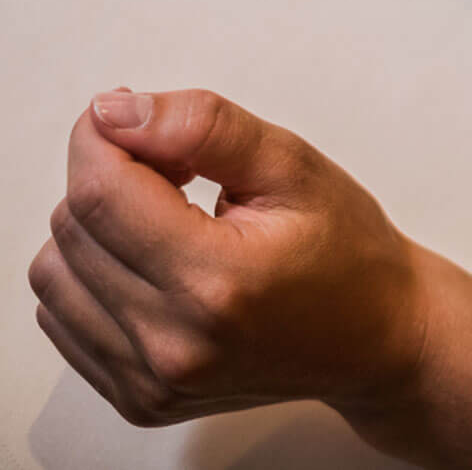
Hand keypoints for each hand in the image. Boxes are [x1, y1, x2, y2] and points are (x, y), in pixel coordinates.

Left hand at [27, 89, 428, 427]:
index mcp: (218, 282)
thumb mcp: (294, 165)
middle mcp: (173, 343)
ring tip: (168, 220)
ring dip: (95, 230)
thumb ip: (205, 127)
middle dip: (111, 178)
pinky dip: (93, 276)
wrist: (377, 337)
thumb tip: (116, 112)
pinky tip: (154, 264)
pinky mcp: (135, 398)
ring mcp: (149, 381)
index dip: (100, 138)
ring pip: (54, 274)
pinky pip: (64, 317)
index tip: (128, 116)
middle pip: (72, 230)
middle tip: (179, 172)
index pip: (100, 194)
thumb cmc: (348, 251)